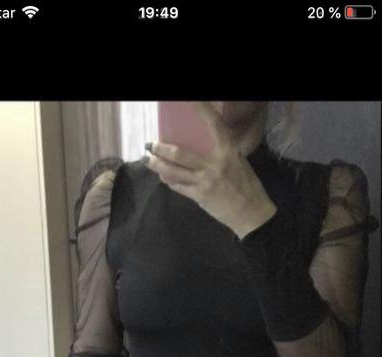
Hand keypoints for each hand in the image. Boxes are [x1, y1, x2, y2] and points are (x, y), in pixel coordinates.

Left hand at [144, 101, 277, 238]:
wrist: (252, 212)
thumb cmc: (247, 186)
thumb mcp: (237, 162)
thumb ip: (221, 152)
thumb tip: (203, 145)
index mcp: (228, 150)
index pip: (214, 124)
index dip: (202, 110)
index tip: (190, 100)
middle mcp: (215, 163)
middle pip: (181, 154)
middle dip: (161, 149)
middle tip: (149, 144)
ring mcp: (206, 180)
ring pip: (174, 171)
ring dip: (158, 166)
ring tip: (147, 160)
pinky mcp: (200, 196)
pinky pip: (179, 187)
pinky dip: (169, 181)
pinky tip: (163, 177)